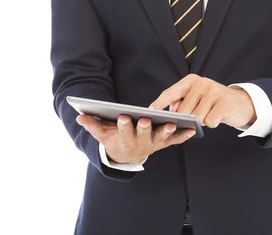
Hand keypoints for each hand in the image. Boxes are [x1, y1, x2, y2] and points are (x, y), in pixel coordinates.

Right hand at [76, 114, 195, 163]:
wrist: (126, 156)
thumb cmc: (114, 139)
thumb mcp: (102, 134)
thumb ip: (92, 124)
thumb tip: (79, 115)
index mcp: (124, 139)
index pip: (123, 131)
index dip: (123, 125)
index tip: (122, 116)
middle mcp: (140, 143)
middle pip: (142, 134)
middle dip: (143, 127)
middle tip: (144, 119)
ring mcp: (153, 143)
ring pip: (160, 138)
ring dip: (166, 131)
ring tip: (172, 123)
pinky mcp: (163, 143)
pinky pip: (174, 141)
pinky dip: (182, 136)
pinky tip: (191, 129)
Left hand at [150, 74, 256, 129]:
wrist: (239, 103)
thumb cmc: (212, 103)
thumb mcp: (196, 98)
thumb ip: (181, 102)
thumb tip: (168, 113)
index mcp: (191, 81)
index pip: (171, 92)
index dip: (160, 102)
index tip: (149, 111)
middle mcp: (201, 82)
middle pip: (184, 110)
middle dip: (187, 119)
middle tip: (196, 118)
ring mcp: (214, 90)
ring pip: (197, 117)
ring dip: (202, 121)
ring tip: (209, 114)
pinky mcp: (225, 101)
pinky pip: (210, 121)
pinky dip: (212, 123)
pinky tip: (217, 117)